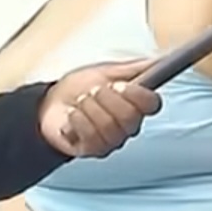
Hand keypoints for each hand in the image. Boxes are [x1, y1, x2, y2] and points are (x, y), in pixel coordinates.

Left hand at [39, 60, 161, 157]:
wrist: (52, 102)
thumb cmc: (81, 88)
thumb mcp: (107, 70)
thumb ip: (134, 68)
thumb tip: (159, 60)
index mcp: (136, 105)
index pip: (152, 104)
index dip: (137, 95)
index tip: (120, 84)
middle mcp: (128, 126)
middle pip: (131, 118)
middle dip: (107, 99)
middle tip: (94, 90)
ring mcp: (112, 141)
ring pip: (109, 127)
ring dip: (90, 108)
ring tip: (80, 101)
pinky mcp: (93, 150)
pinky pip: (92, 137)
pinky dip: (79, 120)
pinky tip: (72, 114)